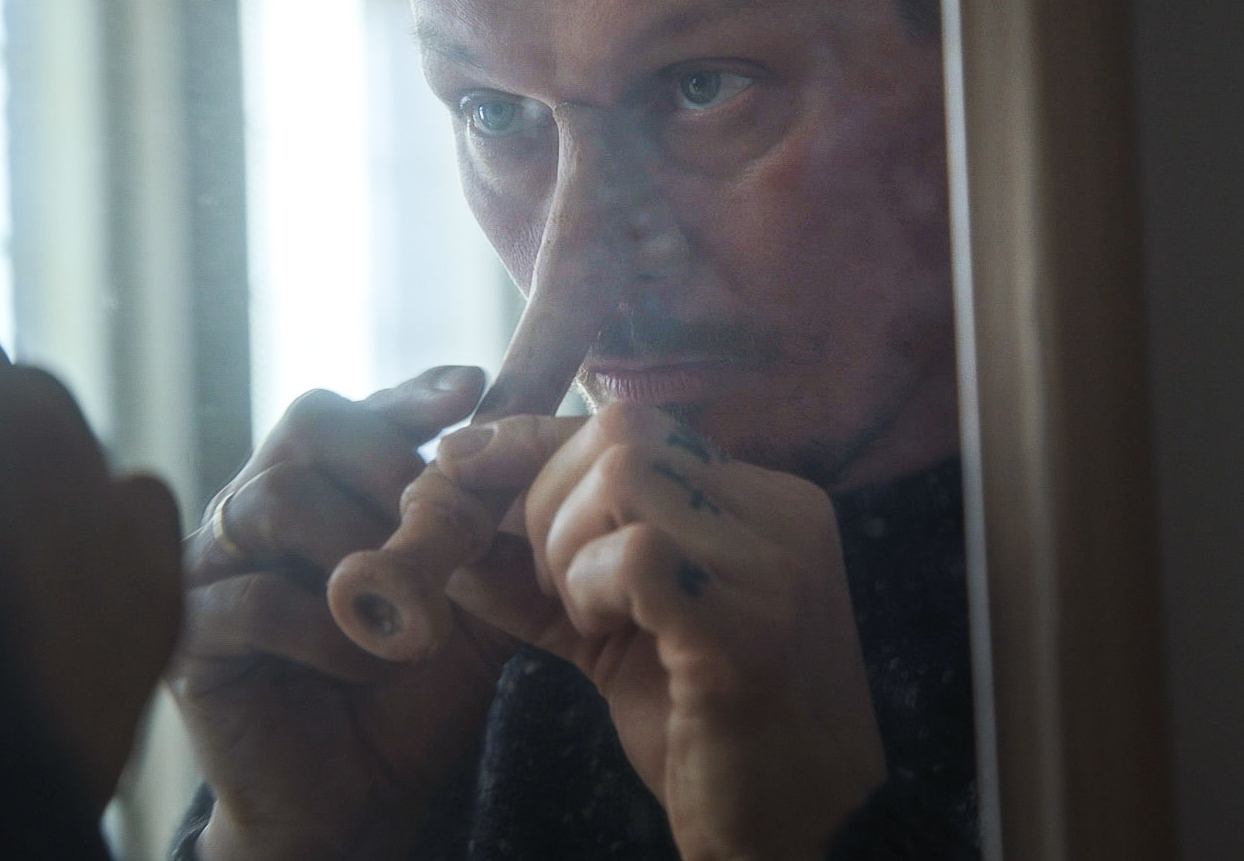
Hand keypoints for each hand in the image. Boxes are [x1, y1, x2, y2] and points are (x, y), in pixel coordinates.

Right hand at [171, 367, 522, 860]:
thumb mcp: (474, 600)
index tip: (473, 390)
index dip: (413, 394)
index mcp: (321, 488)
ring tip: (410, 614)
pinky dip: (323, 630)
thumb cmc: (411, 693)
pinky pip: (250, 599)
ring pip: (274, 498)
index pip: (359, 409)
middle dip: (390, 460)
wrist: (358, 801)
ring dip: (359, 552)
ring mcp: (213, 566)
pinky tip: (365, 662)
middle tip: (443, 523)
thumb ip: (496, 524)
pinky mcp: (189, 636)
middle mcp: (259, 510)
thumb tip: (546, 434)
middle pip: (309, 421)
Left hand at [441, 402, 886, 860]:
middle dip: (546, 498)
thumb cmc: (709, 733)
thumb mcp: (617, 632)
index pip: (632, 424)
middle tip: (552, 587)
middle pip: (622, 430)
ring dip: (568, 546)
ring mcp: (774, 564)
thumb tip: (446, 516)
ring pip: (624, 471)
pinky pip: (636, 554)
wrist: (798, 836)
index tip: (464, 467)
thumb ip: (544, 571)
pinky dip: (590, 589)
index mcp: (762, 503)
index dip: (533, 442)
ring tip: (589, 617)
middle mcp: (780, 513)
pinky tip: (608, 639)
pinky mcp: (751, 629)